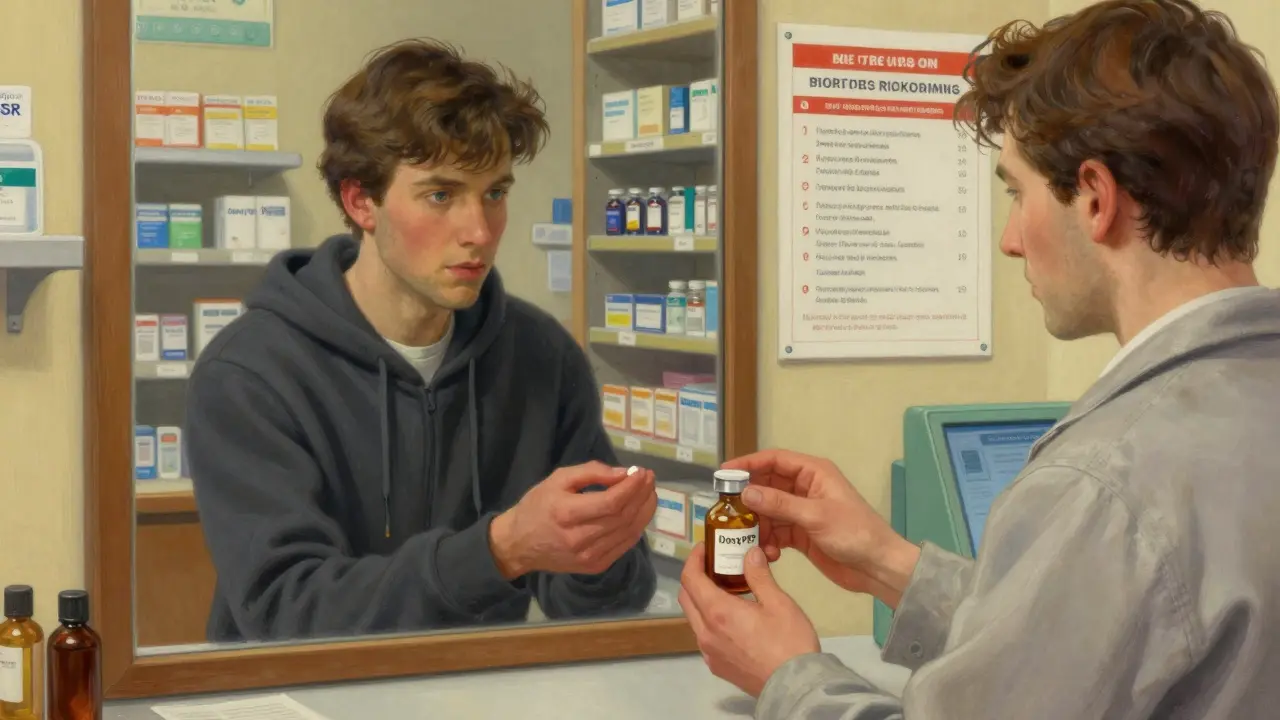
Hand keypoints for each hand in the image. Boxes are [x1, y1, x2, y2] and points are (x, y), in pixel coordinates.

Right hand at [489, 461, 655, 577]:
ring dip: (645, 511)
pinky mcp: (595, 567)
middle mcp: (579, 539)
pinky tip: (640, 513)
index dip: (632, 487)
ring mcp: (589, 556)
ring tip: (649, 493)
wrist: (519, 544)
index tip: (642, 472)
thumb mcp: (557, 479)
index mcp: (566, 513)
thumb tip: (623, 473)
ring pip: (628, 532)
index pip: (611, 502)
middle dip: (642, 495)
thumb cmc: (537, 506)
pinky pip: (624, 546)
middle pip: (623, 517)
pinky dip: (637, 527)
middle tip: (649, 479)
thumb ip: (590, 472)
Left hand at [678, 544, 820, 697]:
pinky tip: (732, 619)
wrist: (795, 687)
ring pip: (694, 618)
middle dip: (695, 577)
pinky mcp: (716, 666)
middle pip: (686, 597)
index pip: (690, 578)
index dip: (694, 558)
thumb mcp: (778, 603)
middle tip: (715, 565)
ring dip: (702, 600)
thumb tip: (750, 552)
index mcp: (717, 612)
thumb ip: (759, 575)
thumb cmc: (789, 641)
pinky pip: (704, 637)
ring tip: (726, 590)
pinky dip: (709, 620)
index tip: (705, 548)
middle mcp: (705, 633)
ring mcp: (709, 652)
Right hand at [722, 449, 919, 607]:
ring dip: (758, 525)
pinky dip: (769, 541)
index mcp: (813, 473)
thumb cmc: (854, 533)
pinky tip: (768, 554)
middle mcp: (805, 488)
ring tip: (748, 540)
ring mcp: (802, 511)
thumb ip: (779, 504)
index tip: (724, 473)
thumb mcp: (815, 516)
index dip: (748, 464)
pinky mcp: (801, 534)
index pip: (774, 460)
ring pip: (769, 512)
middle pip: (767, 486)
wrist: (878, 567)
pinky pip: (776, 532)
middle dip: (749, 499)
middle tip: (727, 512)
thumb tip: (746, 492)